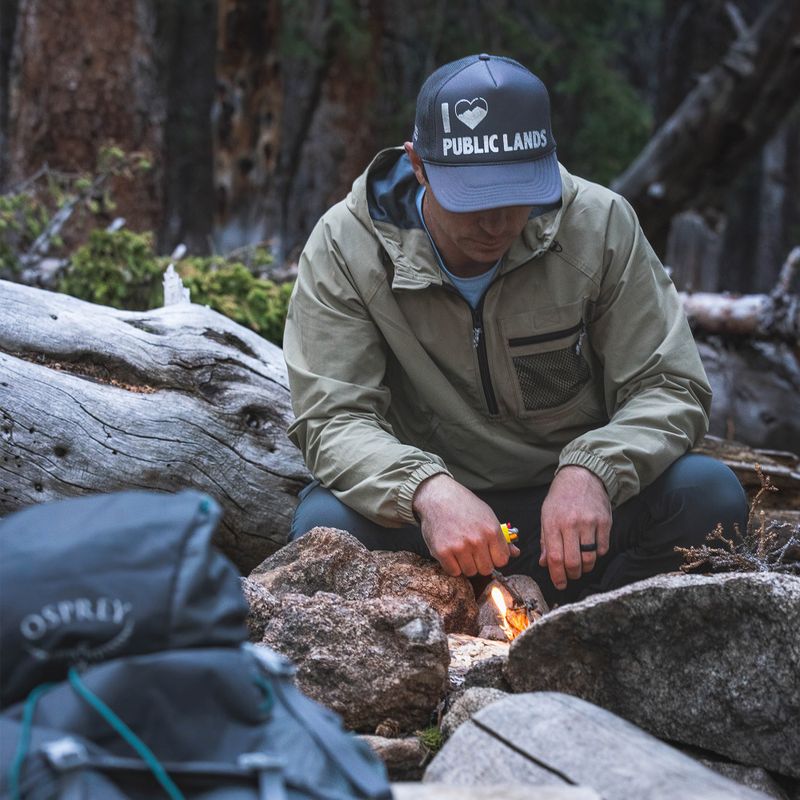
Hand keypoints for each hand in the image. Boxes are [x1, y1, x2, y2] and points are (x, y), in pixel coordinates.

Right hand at [412, 474, 519, 576]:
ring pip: (470, 572)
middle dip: (480, 562)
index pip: (502, 560)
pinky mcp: (442, 551)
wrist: (438, 496)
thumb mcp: (487, 516)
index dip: (494, 557)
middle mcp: (477, 540)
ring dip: (465, 564)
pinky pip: (453, 571)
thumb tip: (516, 553)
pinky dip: (452, 565)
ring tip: (460, 548)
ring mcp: (459, 547)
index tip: (487, 551)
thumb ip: (502, 537)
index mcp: (492, 531)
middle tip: (471, 550)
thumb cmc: (464, 505)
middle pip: (486, 569)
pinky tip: (450, 552)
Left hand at [539, 466, 611, 590]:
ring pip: (589, 558)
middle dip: (572, 575)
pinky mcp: (605, 522)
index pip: (555, 558)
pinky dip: (597, 555)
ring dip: (585, 568)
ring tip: (581, 566)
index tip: (559, 584)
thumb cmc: (561, 497)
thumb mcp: (546, 515)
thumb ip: (545, 541)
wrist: (582, 476)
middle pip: (573, 562)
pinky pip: (603, 549)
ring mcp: (589, 523)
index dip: (557, 576)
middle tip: (571, 576)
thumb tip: (545, 564)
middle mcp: (571, 524)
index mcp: (553, 523)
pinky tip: (592, 550)